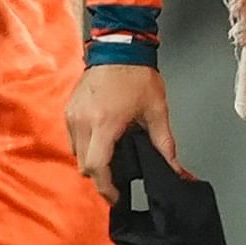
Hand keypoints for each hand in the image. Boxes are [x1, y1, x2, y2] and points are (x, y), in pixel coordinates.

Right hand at [68, 63, 178, 201]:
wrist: (119, 48)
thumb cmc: (137, 76)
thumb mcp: (156, 112)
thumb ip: (165, 145)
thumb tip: (177, 170)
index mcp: (104, 124)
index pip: (97, 167)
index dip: (106, 187)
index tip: (116, 197)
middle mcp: (83, 122)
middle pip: (83, 165)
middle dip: (99, 176)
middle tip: (117, 180)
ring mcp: (72, 115)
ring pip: (75, 152)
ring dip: (91, 160)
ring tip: (111, 157)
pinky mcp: (68, 109)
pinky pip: (73, 137)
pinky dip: (85, 145)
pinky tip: (102, 139)